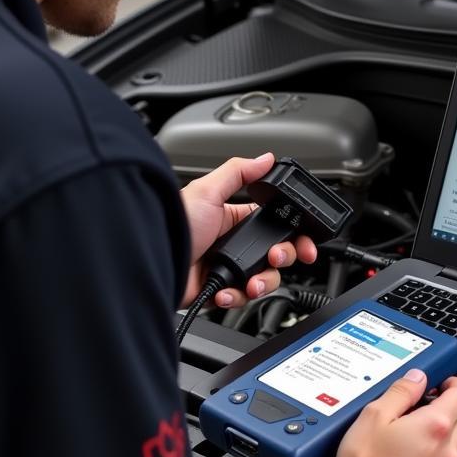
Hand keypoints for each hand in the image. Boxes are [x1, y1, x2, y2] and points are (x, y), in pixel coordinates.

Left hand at [179, 152, 316, 308]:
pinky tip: (226, 291)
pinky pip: (241, 297)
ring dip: (262, 282)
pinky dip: (237, 296)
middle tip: (275, 259)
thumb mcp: (206, 191)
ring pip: (264, 279)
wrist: (150, 262)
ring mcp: (228, 268)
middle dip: (282, 259)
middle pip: (277, 254)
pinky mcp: (219, 291)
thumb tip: (266, 158)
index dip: (294, 234)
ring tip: (249, 282)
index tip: (305, 242)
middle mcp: (234, 244)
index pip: (275, 226)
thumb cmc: (173, 225)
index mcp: (235, 218)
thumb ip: (239, 172)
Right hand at [331, 371, 456, 456]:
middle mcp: (447, 452)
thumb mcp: (374, 416)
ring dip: (437, 439)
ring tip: (405, 440)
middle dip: (442, 413)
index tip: (443, 382)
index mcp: (435, 427)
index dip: (453, 384)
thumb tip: (417, 378)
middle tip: (417, 411)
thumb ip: (401, 392)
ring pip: (451, 449)